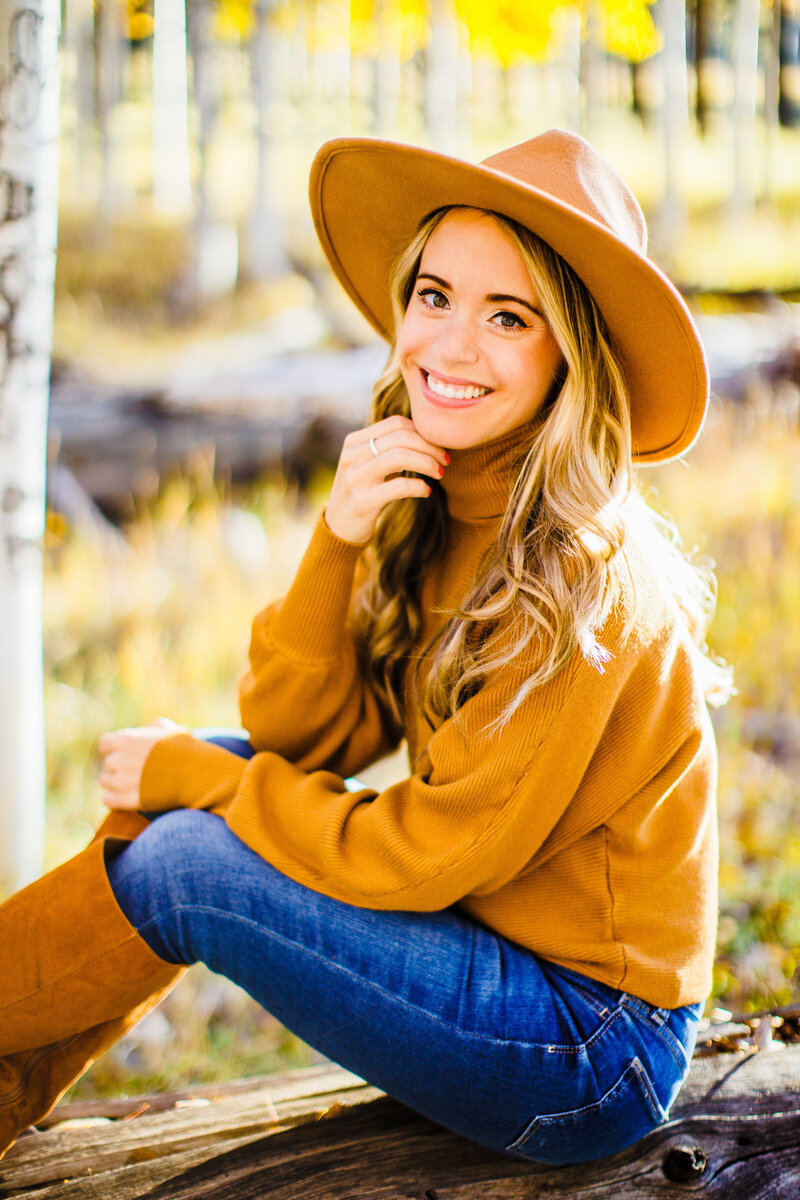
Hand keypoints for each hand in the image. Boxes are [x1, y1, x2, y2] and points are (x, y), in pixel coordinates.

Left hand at [98, 718, 187, 809]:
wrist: (195, 773)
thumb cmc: (184, 749)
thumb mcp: (168, 730)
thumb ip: (149, 729)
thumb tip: (143, 733)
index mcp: (125, 740)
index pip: (105, 744)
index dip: (116, 749)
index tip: (128, 754)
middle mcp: (118, 760)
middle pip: (108, 764)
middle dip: (120, 767)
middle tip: (138, 771)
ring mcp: (121, 781)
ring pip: (106, 783)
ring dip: (117, 783)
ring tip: (137, 784)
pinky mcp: (126, 800)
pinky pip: (108, 800)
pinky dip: (117, 799)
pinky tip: (131, 796)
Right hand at [324, 415, 448, 544]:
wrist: (338, 528)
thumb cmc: (361, 492)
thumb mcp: (366, 464)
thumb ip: (386, 448)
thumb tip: (426, 436)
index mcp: (354, 442)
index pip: (396, 424)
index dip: (422, 432)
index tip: (437, 446)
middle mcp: (352, 456)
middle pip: (401, 438)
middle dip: (430, 447)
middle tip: (444, 460)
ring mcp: (356, 478)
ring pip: (401, 457)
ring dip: (427, 463)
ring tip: (439, 473)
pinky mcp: (363, 501)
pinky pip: (400, 487)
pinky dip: (419, 486)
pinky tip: (426, 491)